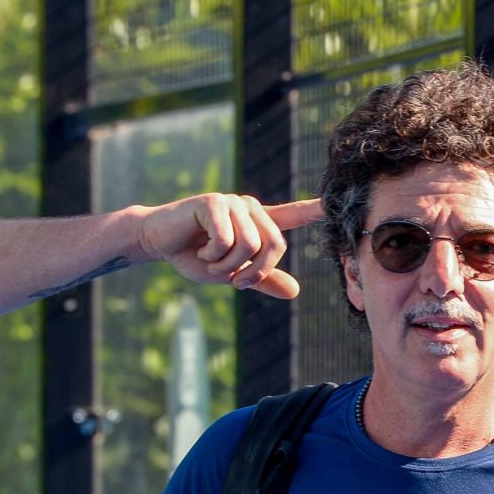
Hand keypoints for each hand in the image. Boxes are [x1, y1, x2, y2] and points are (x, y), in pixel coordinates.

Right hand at [138, 195, 323, 299]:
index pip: (292, 215)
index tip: (333, 204)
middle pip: (274, 244)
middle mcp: (250, 208)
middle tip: (235, 282)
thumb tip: (296, 291)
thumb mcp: (232, 274)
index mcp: (258, 222)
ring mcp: (233, 202)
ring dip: (227, 266)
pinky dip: (213, 256)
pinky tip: (199, 249)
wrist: (159, 243)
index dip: (313, 211)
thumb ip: (262, 279)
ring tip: (210, 261)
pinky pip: (226, 240)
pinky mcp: (213, 203)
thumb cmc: (195, 255)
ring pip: (249, 245)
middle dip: (256, 272)